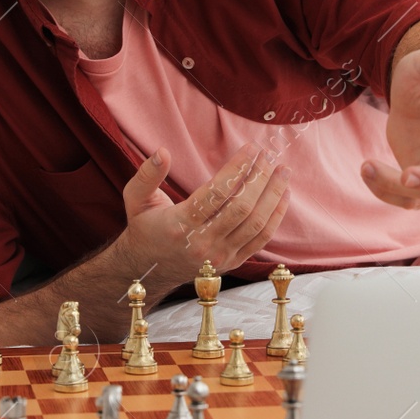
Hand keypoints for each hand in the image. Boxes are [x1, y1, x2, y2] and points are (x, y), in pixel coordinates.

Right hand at [119, 143, 291, 278]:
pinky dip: (276, 216)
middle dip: (260, 178)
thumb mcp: (136, 199)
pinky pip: (261, 239)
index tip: (252, 149)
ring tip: (283, 171)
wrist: (148, 269)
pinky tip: (283, 195)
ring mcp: (220, 256)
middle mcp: (203, 244)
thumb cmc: (145, 228)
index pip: (217, 193)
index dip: (238, 168)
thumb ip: (147, 175)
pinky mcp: (232, 263)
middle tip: (269, 156)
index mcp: (181, 225)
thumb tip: (162, 152)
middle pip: (242, 208)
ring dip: (273, 195)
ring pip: (256, 224)